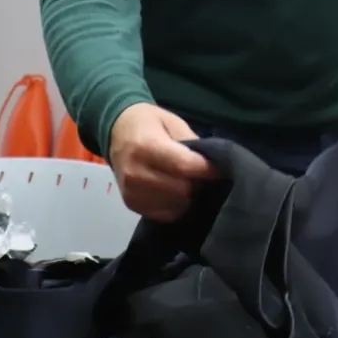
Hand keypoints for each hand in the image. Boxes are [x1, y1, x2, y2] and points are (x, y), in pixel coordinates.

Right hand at [108, 103, 218, 221]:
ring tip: (191, 183)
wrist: (116, 131)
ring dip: (189, 197)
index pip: (183, 166)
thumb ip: (192, 144)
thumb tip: (213, 165)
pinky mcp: (131, 205)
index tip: (221, 169)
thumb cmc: (149, 124)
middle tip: (204, 176)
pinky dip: (177, 206)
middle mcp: (135, 172)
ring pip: (175, 205)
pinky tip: (177, 193)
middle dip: (198, 184)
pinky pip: (165, 214)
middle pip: (181, 189)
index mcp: (146, 147)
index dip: (206, 170)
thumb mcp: (173, 123)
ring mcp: (131, 192)